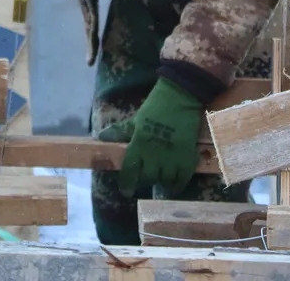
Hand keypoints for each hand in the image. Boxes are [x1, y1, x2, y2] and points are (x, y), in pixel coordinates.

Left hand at [97, 77, 202, 196]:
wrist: (180, 98)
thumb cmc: (155, 107)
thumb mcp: (135, 119)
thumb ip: (120, 131)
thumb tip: (102, 137)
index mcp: (138, 145)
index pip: (130, 171)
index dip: (127, 184)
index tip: (126, 191)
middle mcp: (154, 155)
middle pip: (148, 178)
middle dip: (145, 180)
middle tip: (146, 178)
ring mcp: (171, 158)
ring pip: (165, 180)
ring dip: (162, 181)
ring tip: (161, 178)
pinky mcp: (187, 158)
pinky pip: (182, 179)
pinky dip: (178, 184)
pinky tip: (175, 183)